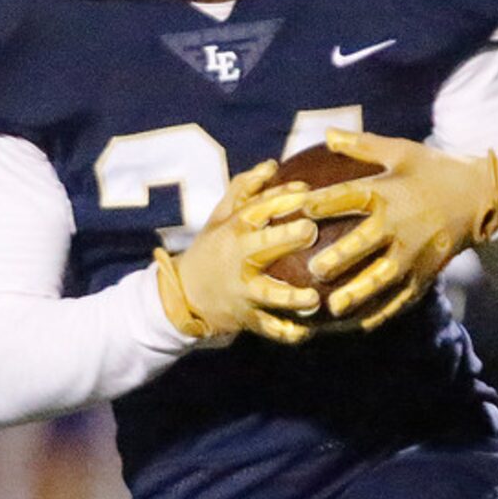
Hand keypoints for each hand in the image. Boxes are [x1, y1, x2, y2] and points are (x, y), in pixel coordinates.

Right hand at [154, 160, 321, 344]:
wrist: (183, 296)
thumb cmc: (212, 249)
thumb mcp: (220, 217)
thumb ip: (245, 190)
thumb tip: (272, 165)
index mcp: (233, 231)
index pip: (257, 209)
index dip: (281, 198)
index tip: (307, 191)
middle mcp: (237, 259)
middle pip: (262, 246)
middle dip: (285, 238)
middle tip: (312, 231)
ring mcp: (242, 291)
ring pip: (267, 294)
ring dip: (291, 298)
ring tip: (314, 299)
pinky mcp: (246, 318)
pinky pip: (268, 328)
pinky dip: (286, 333)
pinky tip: (307, 333)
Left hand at [302, 128, 497, 330]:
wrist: (479, 197)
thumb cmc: (433, 170)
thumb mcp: (401, 150)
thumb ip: (362, 146)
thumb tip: (326, 133)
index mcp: (389, 193)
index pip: (349, 196)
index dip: (322, 202)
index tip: (297, 209)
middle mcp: (400, 225)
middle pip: (365, 244)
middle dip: (340, 258)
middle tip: (314, 271)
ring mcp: (414, 253)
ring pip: (383, 278)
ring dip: (359, 294)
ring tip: (335, 308)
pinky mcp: (425, 273)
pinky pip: (403, 297)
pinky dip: (383, 313)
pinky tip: (361, 326)